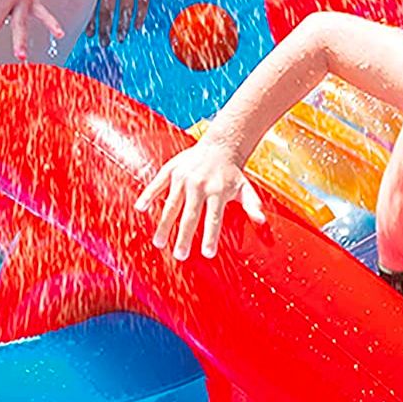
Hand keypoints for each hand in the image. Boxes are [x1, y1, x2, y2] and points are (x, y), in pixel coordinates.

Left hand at [89, 0, 158, 43]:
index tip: (89, 35)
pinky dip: (141, 14)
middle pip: (109, 10)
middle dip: (106, 30)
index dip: (92, 20)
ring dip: (123, 26)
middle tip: (104, 44)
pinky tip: (138, 26)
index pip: (93, 2)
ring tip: (120, 39)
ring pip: (127, 8)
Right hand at [135, 142, 265, 260]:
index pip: (214, 218)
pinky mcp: (171, 170)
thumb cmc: (231, 174)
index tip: (207, 253)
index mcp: (218, 191)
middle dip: (184, 237)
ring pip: (171, 204)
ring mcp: (183, 177)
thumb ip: (252, 205)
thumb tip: (261, 220)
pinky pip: (157, 184)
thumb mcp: (245, 188)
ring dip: (164, 224)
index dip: (210, 236)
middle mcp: (199, 185)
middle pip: (190, 215)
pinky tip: (141, 209)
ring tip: (158, 243)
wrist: (219, 146)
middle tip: (179, 255)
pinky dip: (148, 195)